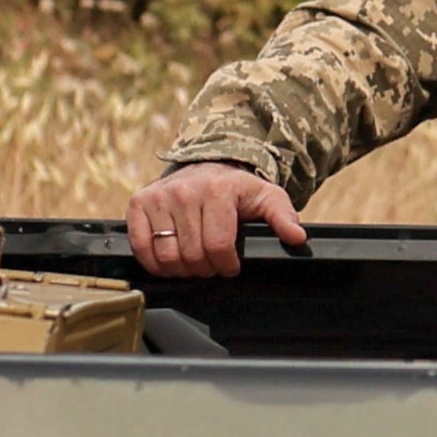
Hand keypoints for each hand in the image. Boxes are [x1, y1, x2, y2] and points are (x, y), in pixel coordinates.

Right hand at [126, 161, 309, 278]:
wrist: (206, 167)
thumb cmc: (237, 189)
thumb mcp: (266, 198)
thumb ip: (283, 217)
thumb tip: (297, 238)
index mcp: (217, 191)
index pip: (217, 246)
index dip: (226, 265)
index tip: (231, 266)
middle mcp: (184, 191)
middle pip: (192, 255)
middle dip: (206, 269)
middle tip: (212, 264)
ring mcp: (158, 197)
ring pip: (166, 256)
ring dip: (182, 269)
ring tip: (194, 262)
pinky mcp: (139, 203)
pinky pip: (141, 247)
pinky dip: (154, 262)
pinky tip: (169, 260)